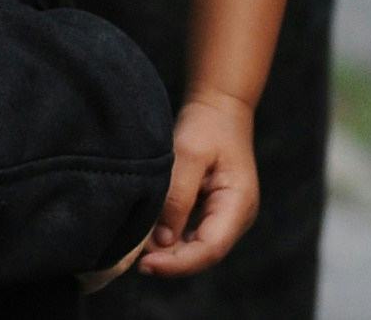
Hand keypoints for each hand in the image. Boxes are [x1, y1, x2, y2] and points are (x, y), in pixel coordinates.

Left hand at [137, 93, 259, 277]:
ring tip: (136, 247)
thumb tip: (162, 241)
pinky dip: (170, 239)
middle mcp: (236, 218)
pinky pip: (191, 236)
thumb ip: (177, 196)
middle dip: (169, 261)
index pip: (210, 249)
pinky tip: (148, 235)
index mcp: (238, 204)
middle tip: (132, 258)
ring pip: (195, 249)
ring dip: (168, 252)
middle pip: (203, 254)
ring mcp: (225, 217)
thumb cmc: (207, 126)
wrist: (219, 107)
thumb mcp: (189, 154)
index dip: (178, 263)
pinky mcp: (212, 213)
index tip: (145, 264)